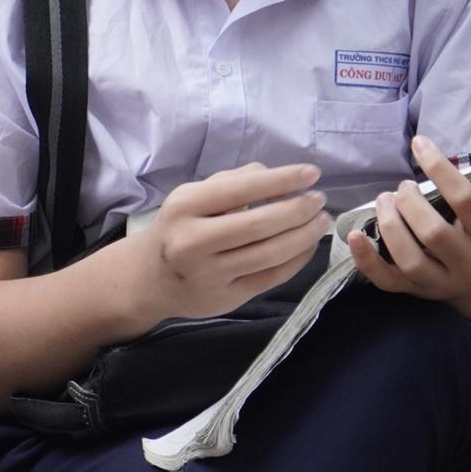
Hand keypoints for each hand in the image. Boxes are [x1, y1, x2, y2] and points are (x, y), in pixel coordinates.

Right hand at [119, 162, 331, 327]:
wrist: (149, 279)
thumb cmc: (177, 229)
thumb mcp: (192, 198)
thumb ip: (233, 182)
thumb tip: (279, 177)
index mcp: (185, 206)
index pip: (241, 189)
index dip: (281, 180)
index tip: (312, 173)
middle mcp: (194, 240)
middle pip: (260, 224)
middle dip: (298, 210)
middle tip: (320, 200)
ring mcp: (210, 273)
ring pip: (270, 253)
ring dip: (304, 235)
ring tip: (321, 221)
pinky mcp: (226, 298)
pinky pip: (271, 276)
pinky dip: (297, 259)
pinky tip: (308, 245)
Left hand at [347, 136, 470, 312]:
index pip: (465, 201)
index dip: (440, 169)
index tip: (420, 144)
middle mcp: (467, 262)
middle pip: (433, 233)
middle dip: (410, 203)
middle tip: (402, 186)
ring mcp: (439, 281)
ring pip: (410, 260)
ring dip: (389, 225)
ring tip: (384, 200)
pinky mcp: (415, 292)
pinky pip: (387, 282)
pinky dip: (366, 261)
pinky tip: (354, 235)